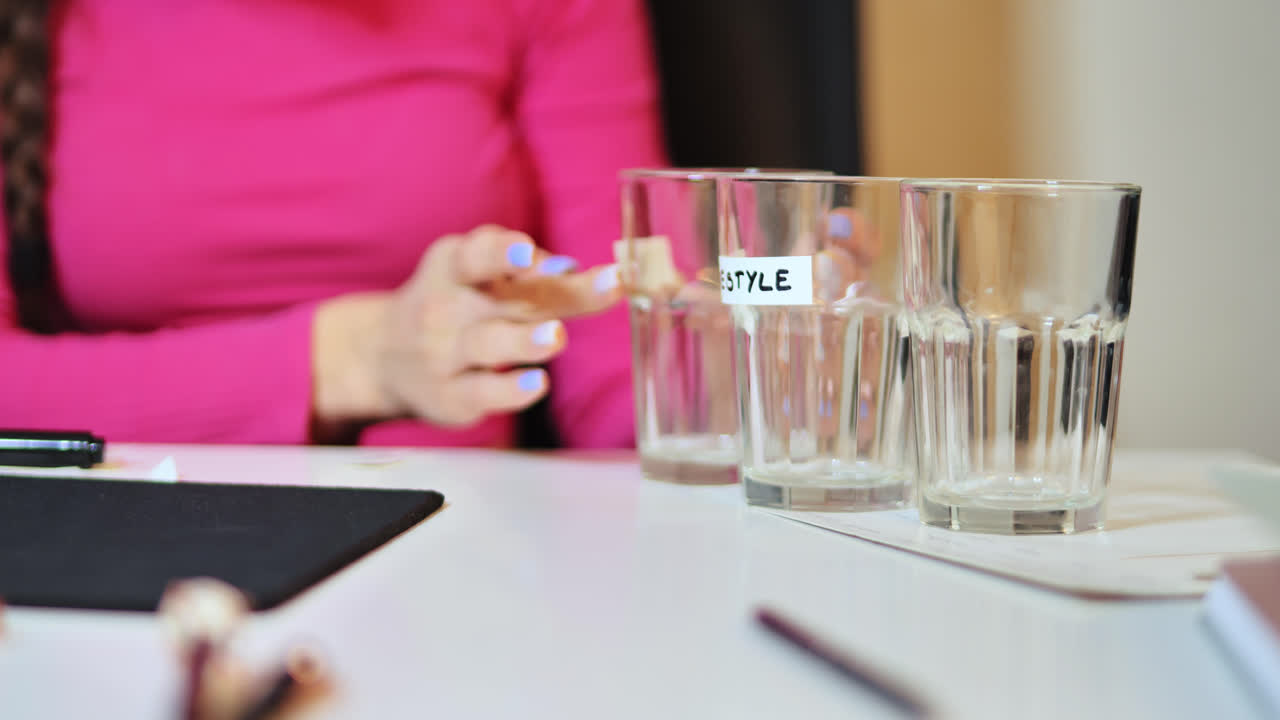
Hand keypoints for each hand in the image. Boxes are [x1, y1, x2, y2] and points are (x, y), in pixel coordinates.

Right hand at [312, 225, 621, 430]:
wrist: (382, 357)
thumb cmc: (455, 305)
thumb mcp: (477, 276)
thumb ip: (527, 273)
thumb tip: (574, 269)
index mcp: (454, 267)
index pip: (476, 255)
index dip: (502, 252)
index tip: (528, 252)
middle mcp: (448, 307)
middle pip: (506, 297)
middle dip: (555, 290)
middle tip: (606, 285)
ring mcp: (446, 354)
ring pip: (487, 344)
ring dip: (524, 340)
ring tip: (556, 337)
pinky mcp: (451, 396)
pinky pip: (481, 391)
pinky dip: (509, 390)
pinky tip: (537, 384)